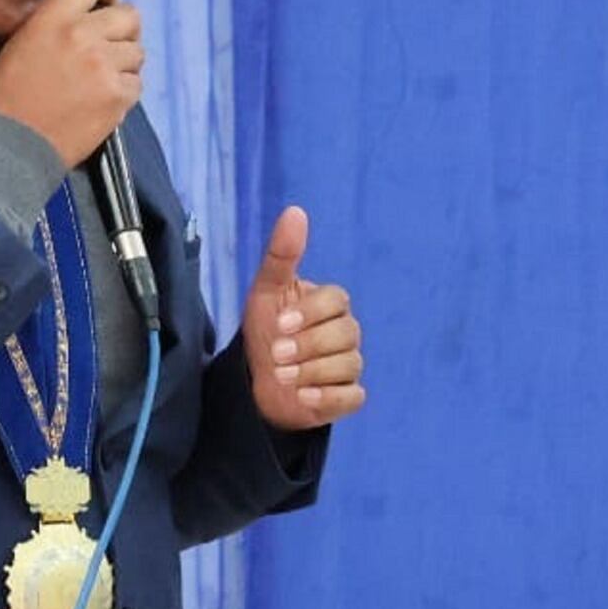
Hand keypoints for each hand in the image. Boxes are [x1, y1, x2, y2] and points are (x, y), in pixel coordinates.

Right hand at [0, 0, 143, 165]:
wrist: (12, 145)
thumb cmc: (9, 99)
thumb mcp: (20, 43)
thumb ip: (54, 22)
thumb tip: (88, 16)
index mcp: (52, 19)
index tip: (104, 7)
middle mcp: (81, 35)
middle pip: (128, 15)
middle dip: (124, 30)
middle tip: (112, 47)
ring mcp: (103, 66)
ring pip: (137, 52)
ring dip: (123, 64)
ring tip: (100, 81)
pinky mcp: (116, 96)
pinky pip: (136, 83)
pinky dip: (124, 92)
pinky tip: (101, 101)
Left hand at [242, 205, 365, 429]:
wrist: (255, 380)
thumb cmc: (266, 329)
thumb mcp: (266, 291)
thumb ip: (281, 254)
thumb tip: (296, 210)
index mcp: (330, 304)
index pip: (337, 300)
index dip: (310, 313)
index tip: (279, 324)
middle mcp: (345, 332)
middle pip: (346, 333)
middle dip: (307, 345)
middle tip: (276, 354)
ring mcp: (349, 364)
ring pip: (349, 364)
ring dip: (311, 372)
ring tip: (282, 375)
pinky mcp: (348, 395)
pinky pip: (353, 396)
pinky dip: (327, 398)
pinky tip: (303, 397)